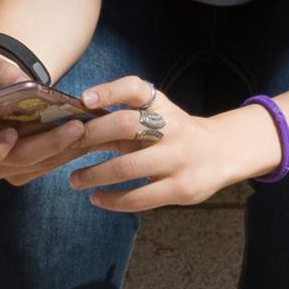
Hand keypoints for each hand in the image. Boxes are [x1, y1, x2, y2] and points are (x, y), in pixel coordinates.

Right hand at [0, 47, 127, 178]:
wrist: (0, 92)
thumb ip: (1, 73)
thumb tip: (22, 81)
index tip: (11, 134)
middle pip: (18, 160)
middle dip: (48, 144)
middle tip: (75, 127)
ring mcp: (11, 169)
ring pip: (40, 165)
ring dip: (67, 149)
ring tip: (91, 130)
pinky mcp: (32, 169)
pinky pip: (52, 164)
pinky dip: (70, 150)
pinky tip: (89, 135)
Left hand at [52, 73, 263, 215]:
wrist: (220, 153)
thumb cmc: (173, 135)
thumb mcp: (155, 118)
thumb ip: (123, 122)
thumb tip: (75, 129)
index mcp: (162, 106)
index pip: (136, 89)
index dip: (109, 91)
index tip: (84, 100)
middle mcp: (171, 128)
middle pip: (126, 126)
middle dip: (91, 136)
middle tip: (68, 146)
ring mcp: (177, 159)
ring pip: (127, 168)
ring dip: (94, 175)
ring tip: (75, 180)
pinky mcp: (179, 189)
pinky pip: (139, 198)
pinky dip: (113, 199)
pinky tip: (97, 198)